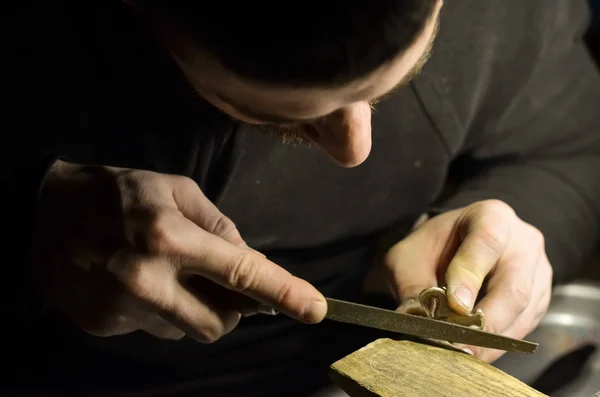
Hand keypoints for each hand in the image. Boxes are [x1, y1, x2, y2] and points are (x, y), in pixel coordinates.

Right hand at [32, 160, 325, 341]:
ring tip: (164, 274)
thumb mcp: (176, 190)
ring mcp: (123, 308)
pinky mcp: (103, 326)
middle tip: (216, 282)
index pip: (242, 272)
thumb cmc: (119, 191)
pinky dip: (159, 312)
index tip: (315, 308)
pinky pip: (153, 330)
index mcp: (170, 236)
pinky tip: (137, 283)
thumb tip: (250, 262)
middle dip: (229, 309)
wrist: (43, 212)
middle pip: (218, 323)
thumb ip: (219, 226)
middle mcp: (147, 279)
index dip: (284, 292)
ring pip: (185, 331)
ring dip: (190, 308)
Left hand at [384, 200, 551, 361]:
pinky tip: (475, 352)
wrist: (456, 246)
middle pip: (514, 285)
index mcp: (491, 217)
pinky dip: (499, 344)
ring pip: (523, 311)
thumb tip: (415, 321)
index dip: (470, 275)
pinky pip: (525, 326)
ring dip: (492, 338)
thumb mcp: (409, 256)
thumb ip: (411, 283)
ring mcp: (537, 271)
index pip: (486, 242)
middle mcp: (522, 241)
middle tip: (458, 344)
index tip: (454, 306)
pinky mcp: (540, 299)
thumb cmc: (432, 248)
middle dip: (486, 320)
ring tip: (462, 353)